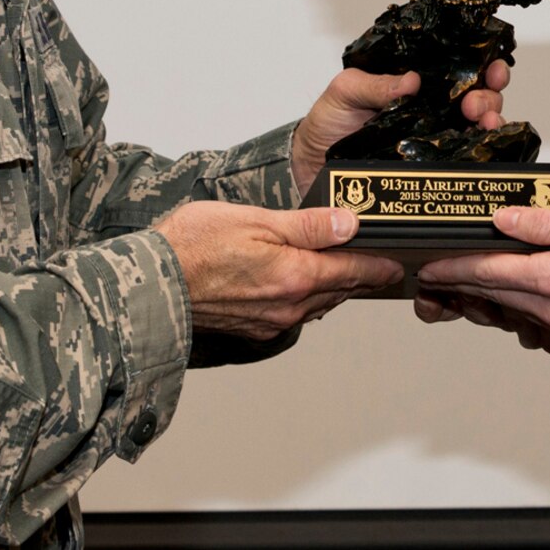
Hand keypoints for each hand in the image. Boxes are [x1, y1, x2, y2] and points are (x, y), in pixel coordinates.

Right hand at [155, 201, 401, 338]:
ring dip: (337, 288)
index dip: (379, 265)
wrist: (150, 286)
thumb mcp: (255, 221)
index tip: (399, 263)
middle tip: (384, 265)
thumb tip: (349, 224)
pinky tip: (306, 284)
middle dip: (363, 276)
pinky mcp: (254, 329)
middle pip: (340, 290)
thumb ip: (307, 225)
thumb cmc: (193, 246)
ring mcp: (272, 321)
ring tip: (352, 271)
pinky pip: (296, 313)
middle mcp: (290, 306)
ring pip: (319, 303)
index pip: (353, 271)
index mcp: (296, 276)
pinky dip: (310, 297)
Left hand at [291, 60, 510, 193]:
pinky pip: (468, 153)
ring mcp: (437, 133)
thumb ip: (373, 84)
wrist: (314, 166)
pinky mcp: (435, 161)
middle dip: (489, 92)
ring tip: (482, 121)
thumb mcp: (345, 91)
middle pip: (479, 90)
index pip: (457, 63)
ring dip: (492, 116)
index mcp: (415, 79)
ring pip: (481, 121)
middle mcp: (432, 104)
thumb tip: (410, 80)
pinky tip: (483, 143)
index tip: (489, 66)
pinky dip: (484, 147)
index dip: (481, 60)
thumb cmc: (328, 122)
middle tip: (474, 103)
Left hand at [413, 207, 549, 351]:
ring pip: (505, 314)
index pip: (486, 272)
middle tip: (430, 279)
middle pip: (488, 295)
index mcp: (549, 279)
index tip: (429, 266)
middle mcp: (547, 311)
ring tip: (457, 290)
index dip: (453, 269)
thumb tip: (503, 217)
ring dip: (480, 302)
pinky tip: (505, 304)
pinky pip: (528, 327)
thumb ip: (543, 223)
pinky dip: (511, 314)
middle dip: (456, 286)